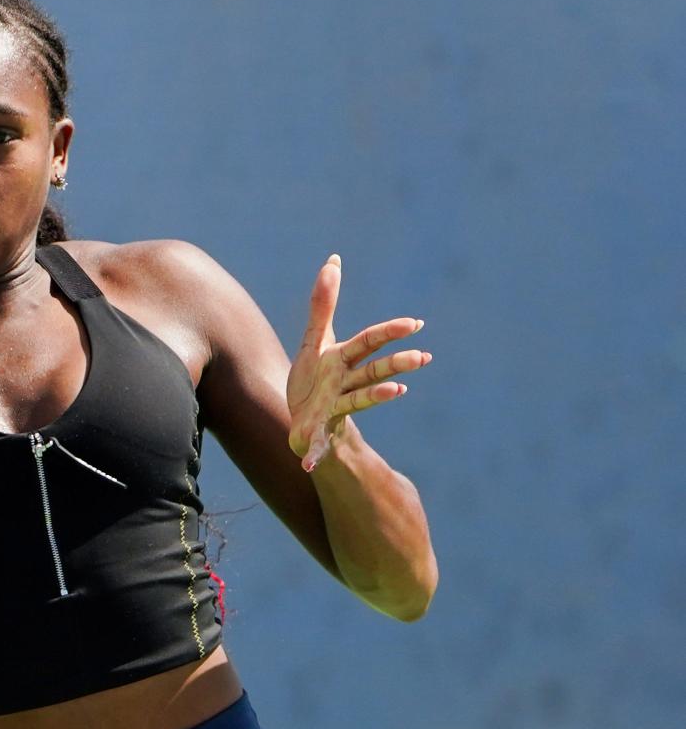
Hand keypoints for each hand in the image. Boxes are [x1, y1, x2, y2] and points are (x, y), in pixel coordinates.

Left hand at [286, 255, 432, 472]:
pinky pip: (316, 446)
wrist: (305, 421)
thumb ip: (324, 304)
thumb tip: (334, 260)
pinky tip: (307, 468)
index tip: (415, 324)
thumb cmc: (315, 380)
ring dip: (377, 397)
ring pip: (358, 402)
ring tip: (398, 392)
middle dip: (396, 365)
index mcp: (344, 361)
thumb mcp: (315, 342)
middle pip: (373, 372)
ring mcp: (334, 409)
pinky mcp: (317, 433)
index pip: (370, 343)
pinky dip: (314, 456)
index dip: (390, 332)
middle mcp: (346, 385)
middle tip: (423, 357)